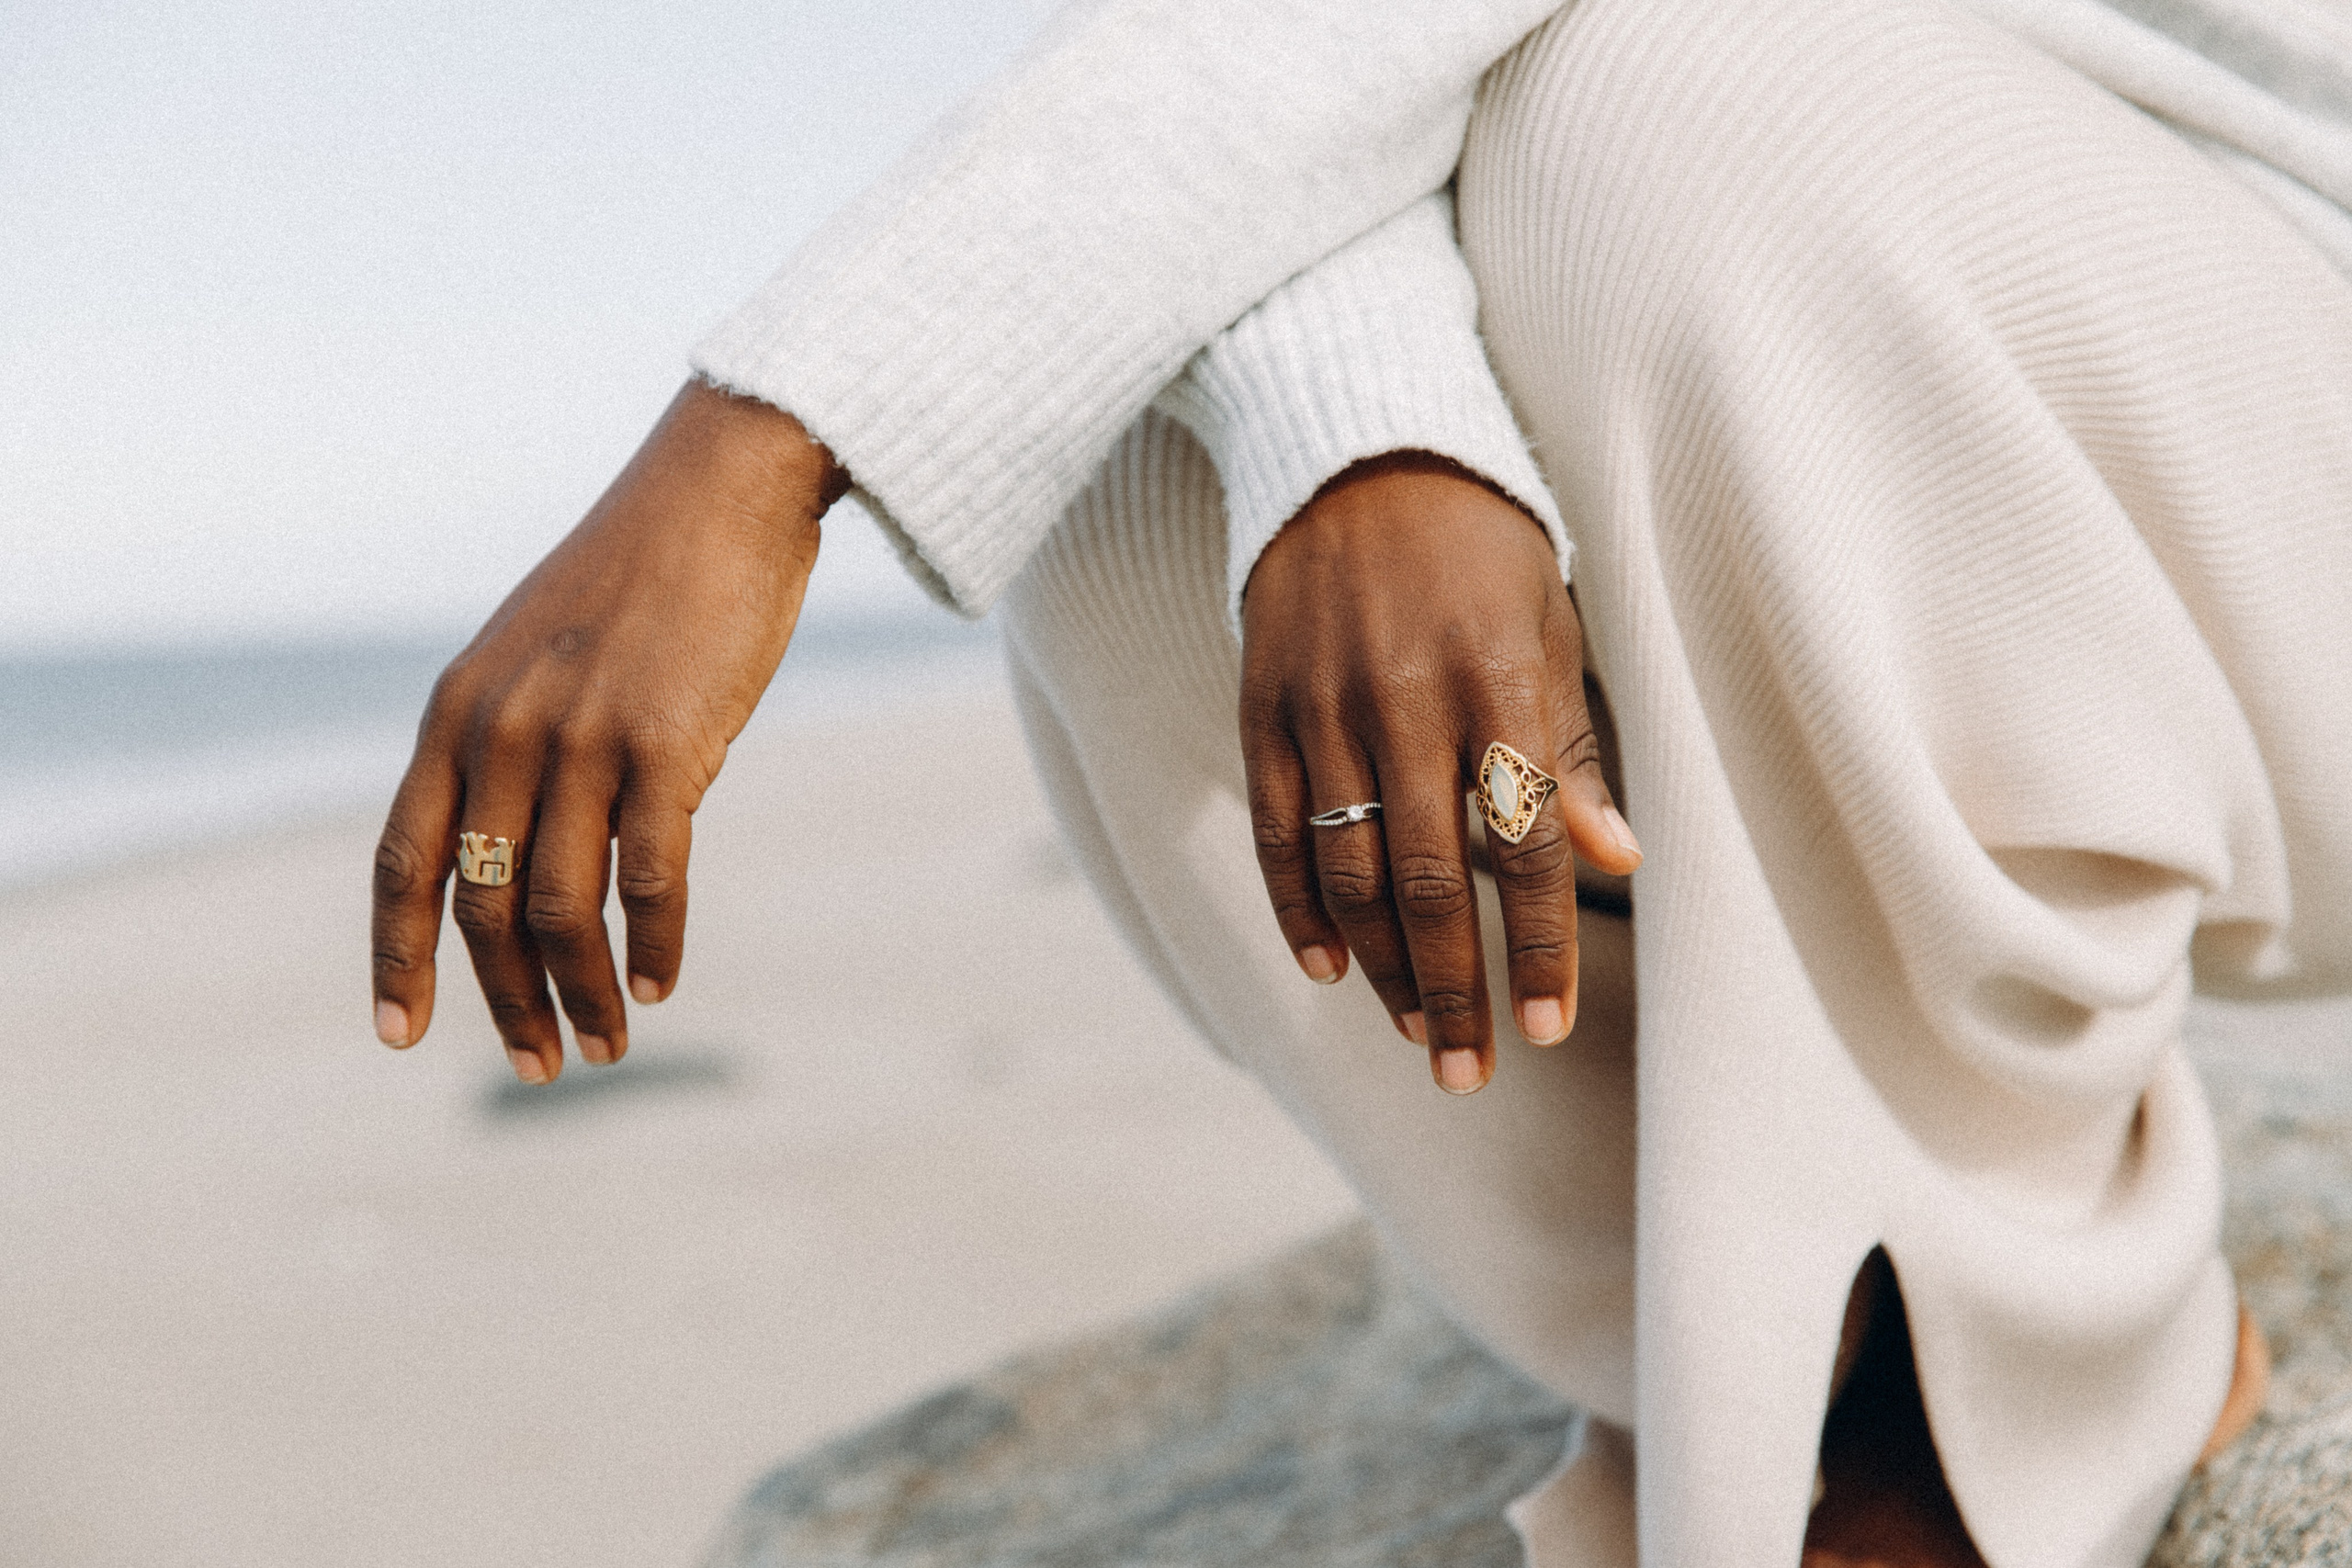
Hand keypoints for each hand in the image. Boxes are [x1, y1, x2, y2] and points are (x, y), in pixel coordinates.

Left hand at [370, 379, 846, 1082]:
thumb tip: (525, 843)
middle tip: (541, 1067)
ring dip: (582, 991)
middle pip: (481, 904)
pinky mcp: (667, 741)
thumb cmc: (645, 573)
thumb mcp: (542, 650)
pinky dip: (652, 941)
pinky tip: (662, 982)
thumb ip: (516, 738)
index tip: (401, 1035)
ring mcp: (581, 735)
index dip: (398, 957)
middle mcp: (503, 728)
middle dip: (507, 1001)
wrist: (723, 487)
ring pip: (559, 905)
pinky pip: (648, 875)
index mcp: (458, 709)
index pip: (403, 859)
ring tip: (608, 1043)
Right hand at [1240, 452, 1639, 1094]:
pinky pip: (1274, 834)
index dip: (1535, 947)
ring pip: (1347, 872)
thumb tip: (1619, 861)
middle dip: (1454, 990)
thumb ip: (1574, 749)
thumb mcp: (1548, 625)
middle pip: (1427, 882)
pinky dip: (1298, 910)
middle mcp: (1404, 700)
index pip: (1521, 845)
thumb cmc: (1481, 547)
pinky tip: (1329, 969)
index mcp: (1497, 680)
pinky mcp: (1262, 709)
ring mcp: (1322, 707)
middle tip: (1472, 1072)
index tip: (1547, 1030)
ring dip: (1383, 968)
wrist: (1356, 450)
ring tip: (1418, 1031)